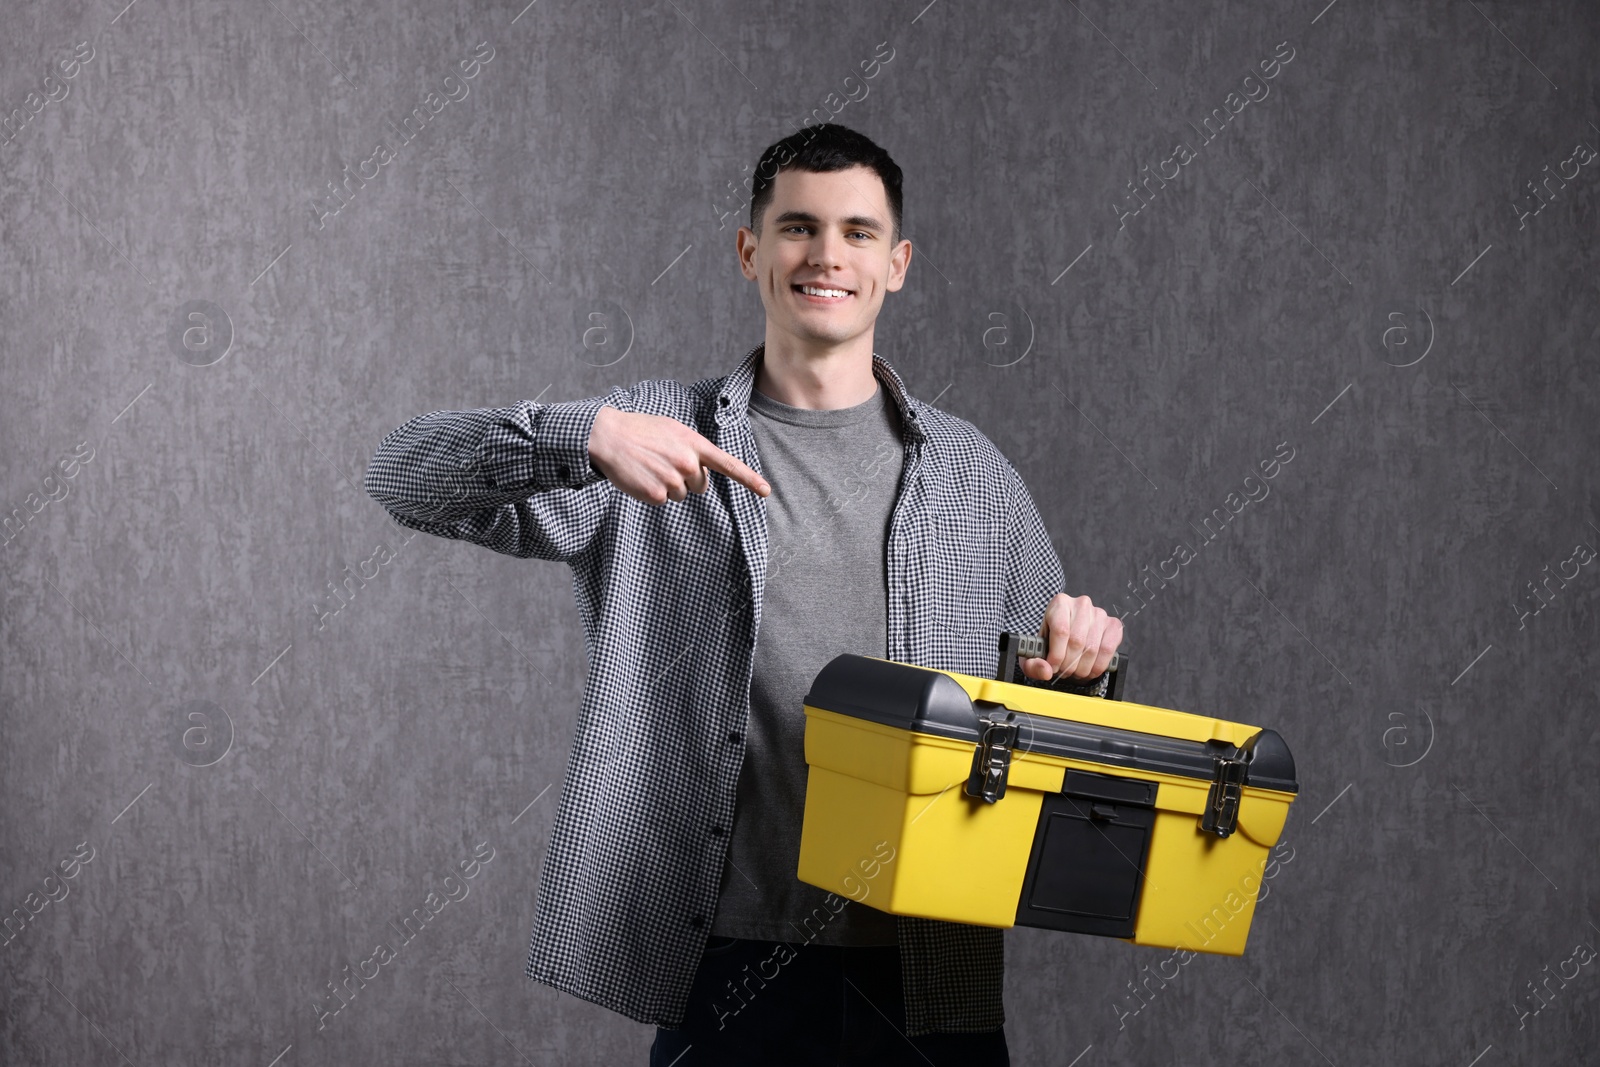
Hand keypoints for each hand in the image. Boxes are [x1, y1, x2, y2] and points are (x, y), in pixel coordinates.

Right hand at [587, 406, 770, 504]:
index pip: (728, 464)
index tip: (766, 491)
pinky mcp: (656, 494)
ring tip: (650, 467)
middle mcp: (688, 462)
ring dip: (668, 486)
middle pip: (700, 486)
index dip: (749, 479)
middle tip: (664, 462)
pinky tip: (641, 476)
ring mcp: (672, 479)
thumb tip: (701, 472)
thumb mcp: (673, 430)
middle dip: (686, 479)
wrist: (608, 436)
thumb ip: (692, 448)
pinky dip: (652, 492)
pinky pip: (662, 500)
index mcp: (694, 444)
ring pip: (681, 495)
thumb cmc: (641, 431)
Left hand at [1019, 593, 1122, 681]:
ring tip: (1075, 672)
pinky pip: (1108, 650)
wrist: (1068, 637)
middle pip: (1077, 641)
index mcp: (1059, 603)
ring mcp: (1100, 614)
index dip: (1057, 655)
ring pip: (1092, 649)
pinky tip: (1090, 669)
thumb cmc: (1051, 641)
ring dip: (1083, 668)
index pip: (1061, 631)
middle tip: (1064, 672)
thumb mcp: (1035, 652)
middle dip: (1069, 665)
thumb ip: (1033, 664)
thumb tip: (1045, 670)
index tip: (1053, 668)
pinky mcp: (1113, 625)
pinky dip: (1098, 666)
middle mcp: (1081, 605)